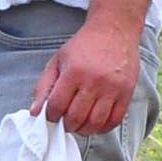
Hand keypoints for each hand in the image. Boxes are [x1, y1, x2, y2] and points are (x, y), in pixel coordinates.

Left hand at [30, 0, 149, 135]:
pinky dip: (103, 128)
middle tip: (65, 122)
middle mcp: (94, 81)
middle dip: (67, 125)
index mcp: (73, 72)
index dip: (50, 116)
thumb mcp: (58, 60)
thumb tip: (35, 112)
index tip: (51, 116)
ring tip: (79, 125)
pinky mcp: (127, 92)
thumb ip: (44, 86)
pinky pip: (115, 120)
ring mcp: (112, 88)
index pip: (57, 105)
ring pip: (95, 122)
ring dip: (84, 130)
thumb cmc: (84, 46)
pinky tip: (96, 124)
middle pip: (76, 117)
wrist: (114, 30)